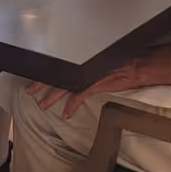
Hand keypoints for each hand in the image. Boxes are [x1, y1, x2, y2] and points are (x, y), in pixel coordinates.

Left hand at [25, 62, 146, 120]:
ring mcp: (90, 74)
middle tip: (30, 90)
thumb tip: (80, 68)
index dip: (47, 69)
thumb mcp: (104, 59)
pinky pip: (80, 95)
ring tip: (42, 106)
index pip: (61, 63)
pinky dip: (72, 105)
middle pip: (58, 73)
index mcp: (84, 58)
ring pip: (65, 86)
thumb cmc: (125, 59)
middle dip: (42, 83)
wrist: (141, 64)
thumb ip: (91, 63)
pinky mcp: (97, 83)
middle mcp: (84, 64)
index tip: (35, 73)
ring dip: (52, 97)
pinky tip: (67, 114)